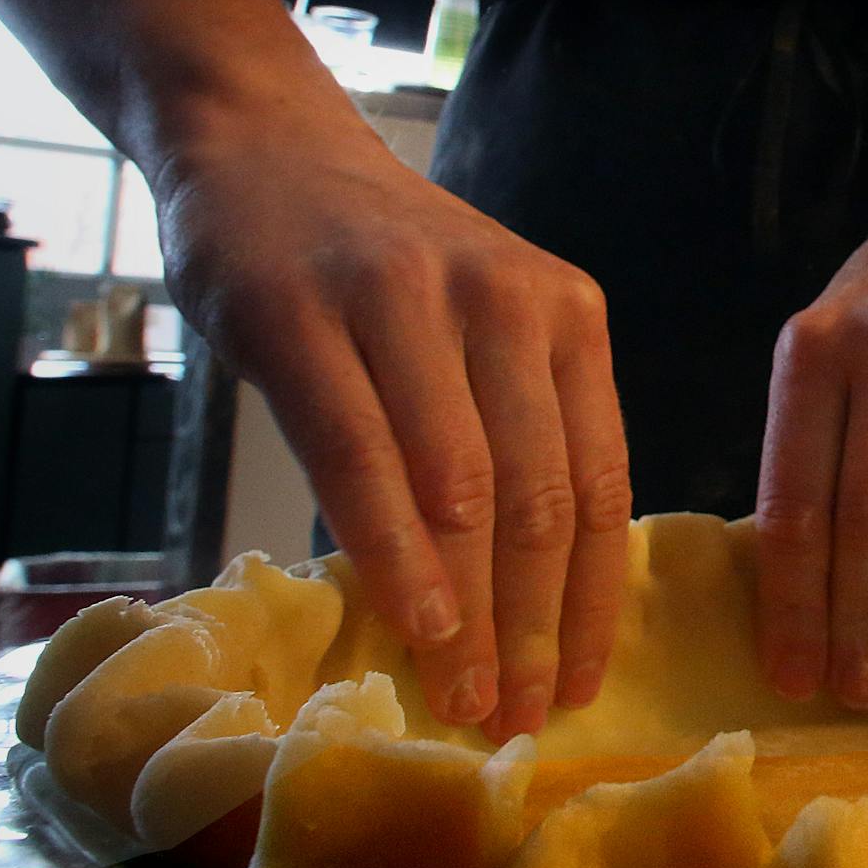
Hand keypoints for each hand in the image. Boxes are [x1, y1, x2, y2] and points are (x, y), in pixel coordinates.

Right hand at [153, 110, 630, 741]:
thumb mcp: (482, 335)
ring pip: (459, 486)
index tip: (577, 687)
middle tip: (517, 717)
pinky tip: (412, 621)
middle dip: (533, 625)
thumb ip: (516, 435)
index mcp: (568, 319)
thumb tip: (527, 601)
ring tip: (464, 697)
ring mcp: (407, 298)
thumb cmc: (382, 270)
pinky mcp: (307, 311)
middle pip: (540, 498)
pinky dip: (391, 548)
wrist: (265, 151)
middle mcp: (508, 302)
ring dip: (469, 609)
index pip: (602, 484)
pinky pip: (361, 453)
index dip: (593, 600)